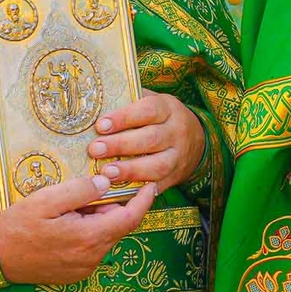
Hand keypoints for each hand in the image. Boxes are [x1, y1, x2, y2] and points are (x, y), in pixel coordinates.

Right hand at [0, 174, 157, 285]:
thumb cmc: (18, 226)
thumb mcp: (47, 200)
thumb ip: (81, 190)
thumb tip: (108, 182)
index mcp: (89, 239)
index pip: (130, 218)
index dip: (144, 201)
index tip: (151, 185)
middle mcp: (92, 258)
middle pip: (116, 226)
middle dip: (110, 206)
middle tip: (86, 192)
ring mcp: (84, 268)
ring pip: (104, 236)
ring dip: (96, 220)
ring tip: (69, 209)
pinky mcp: (75, 273)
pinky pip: (92, 248)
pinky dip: (87, 233)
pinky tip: (65, 225)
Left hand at [89, 89, 205, 189]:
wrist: (196, 141)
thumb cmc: (161, 119)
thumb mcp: (153, 102)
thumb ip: (129, 102)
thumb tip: (94, 107)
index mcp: (168, 109)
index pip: (148, 110)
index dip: (124, 118)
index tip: (101, 125)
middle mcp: (176, 132)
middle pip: (151, 139)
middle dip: (121, 145)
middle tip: (96, 149)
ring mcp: (178, 157)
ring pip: (157, 165)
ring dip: (130, 170)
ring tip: (106, 172)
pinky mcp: (174, 177)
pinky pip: (158, 185)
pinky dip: (139, 189)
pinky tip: (120, 189)